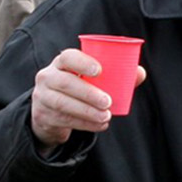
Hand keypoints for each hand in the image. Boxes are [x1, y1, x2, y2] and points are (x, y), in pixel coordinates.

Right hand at [29, 49, 145, 149]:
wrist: (50, 112)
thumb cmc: (77, 89)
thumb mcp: (90, 80)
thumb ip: (115, 75)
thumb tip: (139, 73)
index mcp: (61, 63)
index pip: (67, 57)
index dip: (82, 62)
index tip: (99, 71)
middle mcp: (47, 77)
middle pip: (65, 83)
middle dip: (88, 93)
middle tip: (108, 102)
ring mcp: (42, 97)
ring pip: (63, 104)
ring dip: (87, 111)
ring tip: (106, 116)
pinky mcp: (43, 115)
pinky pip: (64, 120)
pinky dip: (84, 124)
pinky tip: (99, 125)